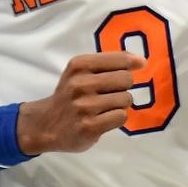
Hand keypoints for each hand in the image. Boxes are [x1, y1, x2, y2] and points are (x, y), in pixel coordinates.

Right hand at [16, 51, 145, 154]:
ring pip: (125, 99)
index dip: (133, 63)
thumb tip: (141, 61)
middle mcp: (80, 83)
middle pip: (126, 79)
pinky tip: (104, 118)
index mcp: (79, 65)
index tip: (140, 64)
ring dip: (120, 104)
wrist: (46, 124)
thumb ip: (108, 63)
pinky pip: (121, 117)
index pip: (119, 59)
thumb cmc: (70, 94)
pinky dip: (117, 118)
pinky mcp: (89, 127)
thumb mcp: (80, 71)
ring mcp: (84, 106)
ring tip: (105, 107)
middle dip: (124, 86)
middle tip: (111, 92)